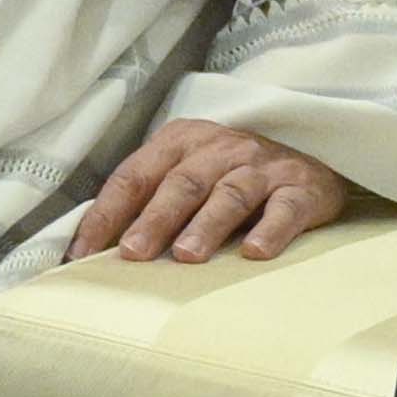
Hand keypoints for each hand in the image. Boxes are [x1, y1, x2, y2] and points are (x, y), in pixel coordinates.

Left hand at [69, 120, 344, 266]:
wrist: (313, 166)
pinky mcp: (301, 189)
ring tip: (186, 255)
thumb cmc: (233, 179)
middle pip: (182, 183)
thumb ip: (148, 201)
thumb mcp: (189, 176)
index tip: (84, 253)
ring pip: (230, 194)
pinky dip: (270, 230)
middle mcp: (221, 148)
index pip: (135, 175)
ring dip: (206, 225)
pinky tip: (254, 253)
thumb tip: (93, 251)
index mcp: (182, 141)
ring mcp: (263, 167)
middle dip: (155, 219)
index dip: (108, 213)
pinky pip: (285, 209)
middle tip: (133, 254)